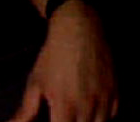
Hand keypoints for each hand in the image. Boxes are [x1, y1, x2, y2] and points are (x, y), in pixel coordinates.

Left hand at [8, 3, 116, 121]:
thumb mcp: (36, 82)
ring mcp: (103, 96)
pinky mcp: (114, 88)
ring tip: (78, 116)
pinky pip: (112, 113)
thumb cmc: (54, 55)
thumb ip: (25, 111)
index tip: (55, 121)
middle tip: (65, 116)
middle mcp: (86, 104)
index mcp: (64, 105)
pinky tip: (93, 111)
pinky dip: (103, 116)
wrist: (78, 27)